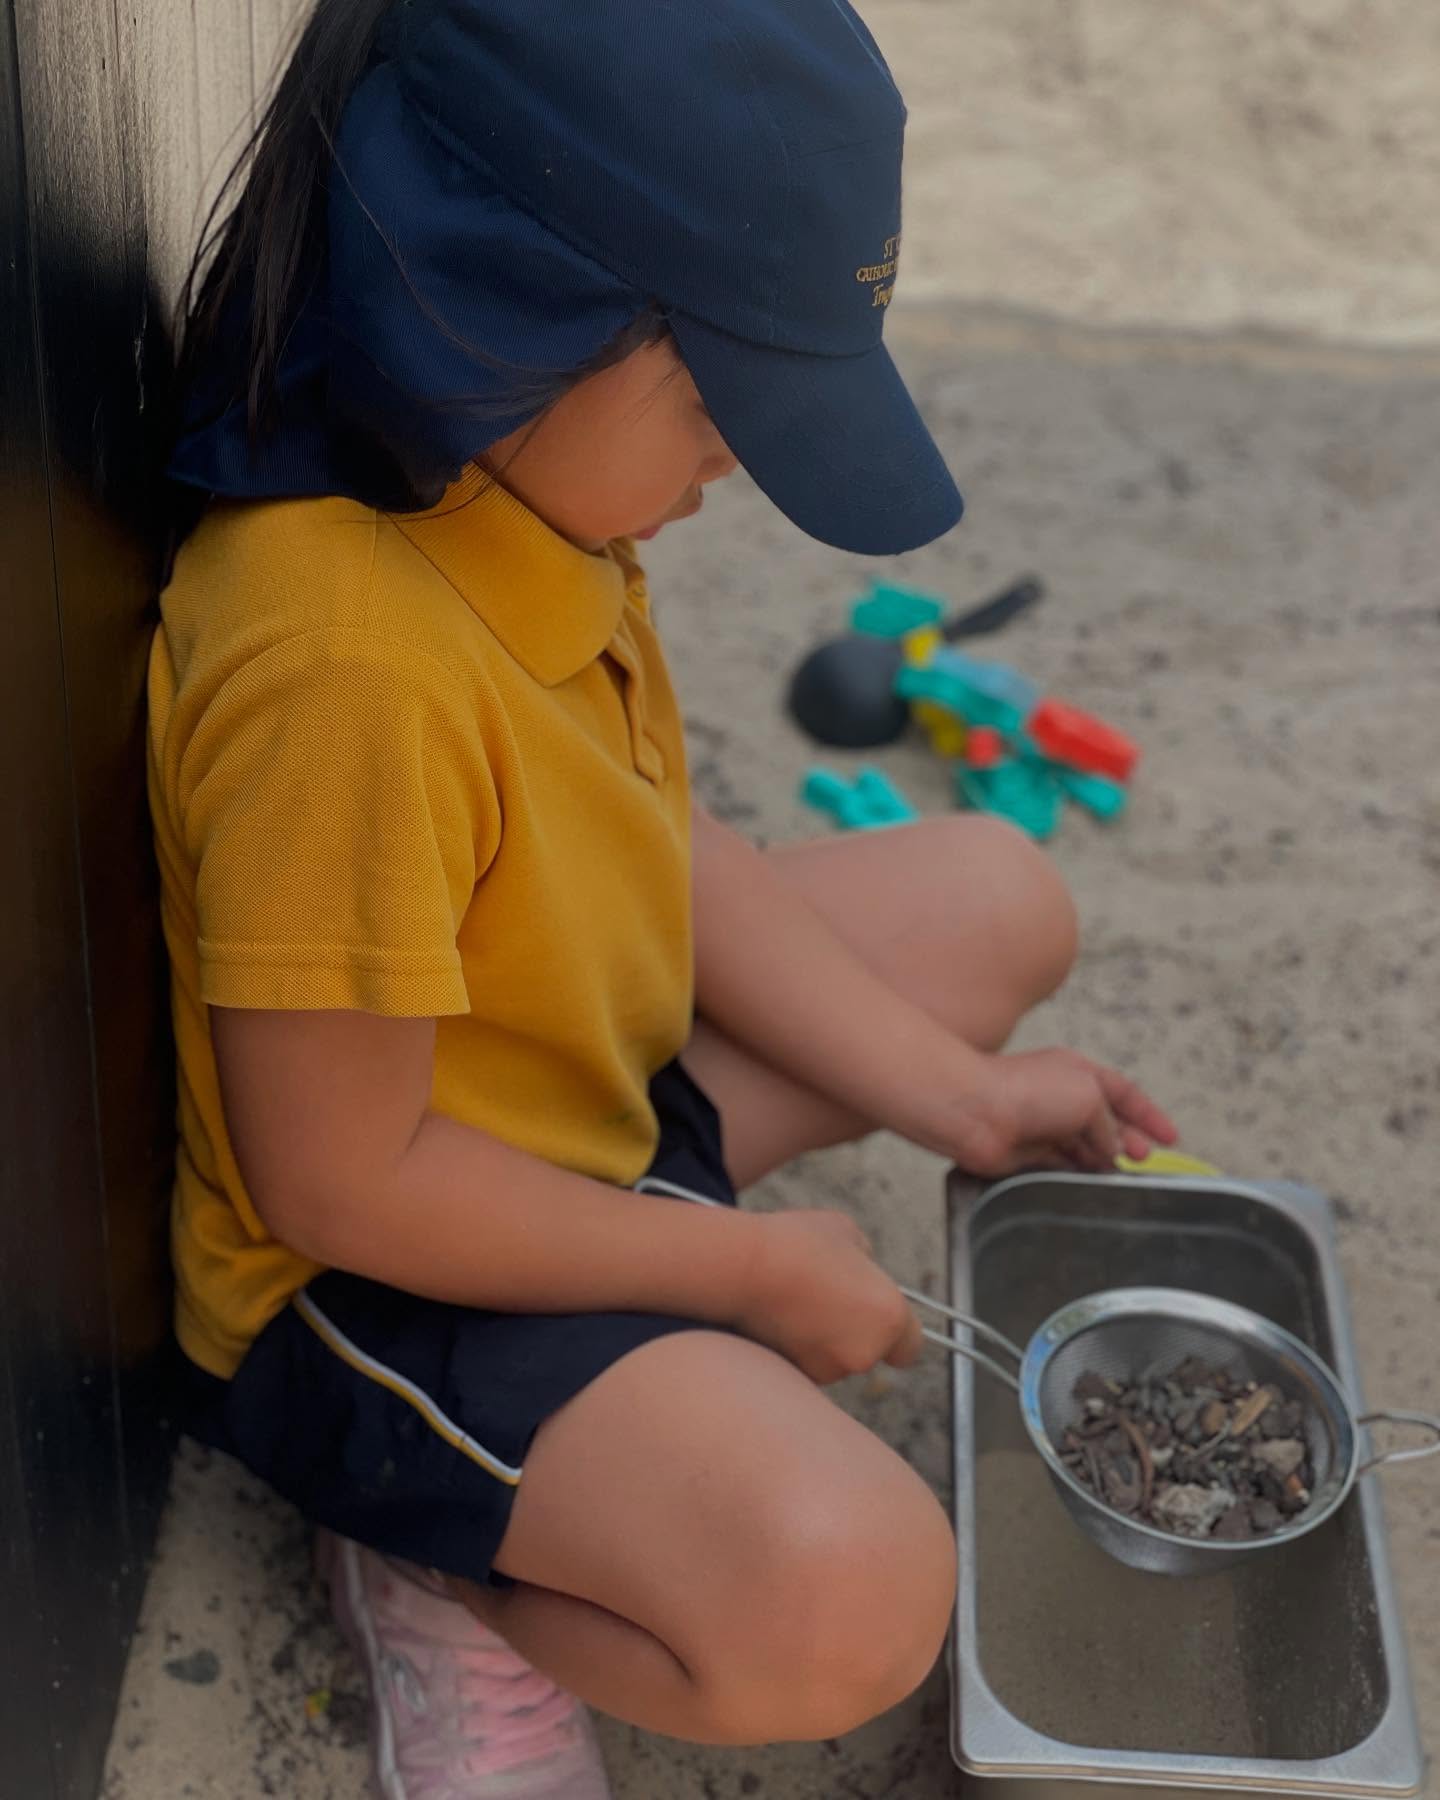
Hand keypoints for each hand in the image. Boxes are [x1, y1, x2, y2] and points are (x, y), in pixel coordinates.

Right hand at [730, 1209, 921, 1384]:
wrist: (743, 1266)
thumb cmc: (798, 1243)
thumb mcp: (849, 1235)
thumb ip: (867, 1262)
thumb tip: (863, 1274)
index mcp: (889, 1316)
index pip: (911, 1346)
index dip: (897, 1334)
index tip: (881, 1320)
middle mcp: (865, 1353)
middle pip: (868, 1352)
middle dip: (853, 1332)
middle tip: (827, 1298)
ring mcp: (828, 1370)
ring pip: (834, 1360)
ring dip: (823, 1340)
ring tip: (796, 1303)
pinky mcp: (795, 1377)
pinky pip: (806, 1365)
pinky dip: (797, 1349)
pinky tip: (779, 1319)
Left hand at [948, 1047, 1177, 1175]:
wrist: (976, 1112)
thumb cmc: (1030, 1091)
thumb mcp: (1088, 1096)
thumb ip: (1108, 1124)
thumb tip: (1111, 1150)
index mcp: (1077, 1072)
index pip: (1123, 1092)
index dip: (1149, 1114)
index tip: (1171, 1138)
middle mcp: (1061, 1097)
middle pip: (1106, 1122)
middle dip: (1129, 1140)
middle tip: (1145, 1160)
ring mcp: (1045, 1126)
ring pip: (1086, 1147)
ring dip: (1105, 1160)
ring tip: (1124, 1176)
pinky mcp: (1030, 1154)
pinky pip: (1064, 1166)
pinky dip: (1081, 1174)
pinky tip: (1095, 1184)